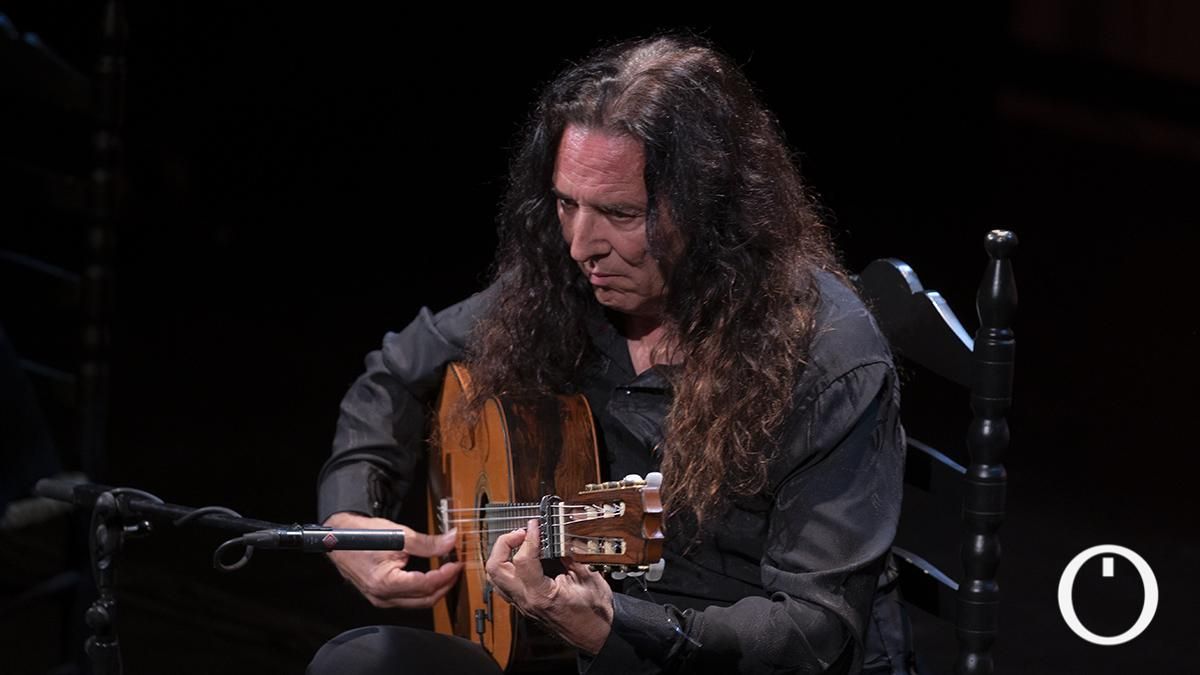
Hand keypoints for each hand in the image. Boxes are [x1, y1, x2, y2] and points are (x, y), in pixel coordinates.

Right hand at [323, 512, 461, 608]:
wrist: (337, 539)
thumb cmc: (360, 536)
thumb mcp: (397, 534)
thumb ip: (426, 542)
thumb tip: (450, 540)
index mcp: (386, 583)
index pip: (425, 585)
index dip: (446, 575)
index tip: (458, 563)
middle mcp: (383, 596)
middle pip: (425, 599)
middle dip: (445, 584)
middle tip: (456, 568)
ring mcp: (381, 598)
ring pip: (418, 602)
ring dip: (436, 588)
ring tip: (447, 571)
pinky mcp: (381, 595)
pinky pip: (408, 599)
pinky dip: (423, 589)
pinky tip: (431, 576)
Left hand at [485, 518, 613, 653]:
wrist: (595, 636)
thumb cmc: (594, 613)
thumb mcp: (589, 579)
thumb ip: (572, 557)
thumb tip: (560, 537)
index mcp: (542, 595)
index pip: (522, 560)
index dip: (529, 537)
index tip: (536, 524)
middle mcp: (526, 600)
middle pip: (495, 568)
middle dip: (504, 543)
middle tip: (523, 532)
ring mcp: (522, 604)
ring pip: (494, 576)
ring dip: (502, 554)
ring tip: (520, 542)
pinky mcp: (523, 604)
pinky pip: (503, 583)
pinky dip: (507, 565)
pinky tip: (522, 557)